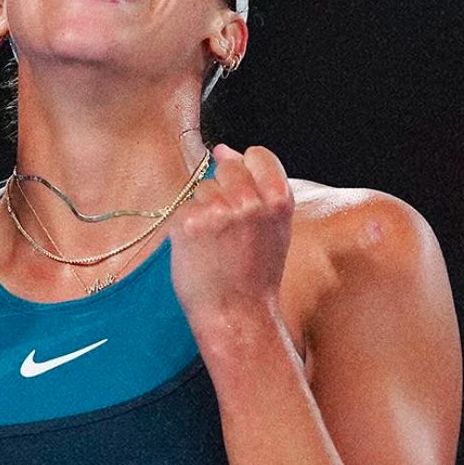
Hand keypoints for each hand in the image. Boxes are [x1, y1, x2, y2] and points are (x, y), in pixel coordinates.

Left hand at [170, 144, 293, 324]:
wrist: (236, 315)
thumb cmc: (255, 274)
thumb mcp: (274, 228)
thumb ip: (257, 187)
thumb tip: (223, 149)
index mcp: (279, 201)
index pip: (257, 155)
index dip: (247, 169)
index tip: (244, 189)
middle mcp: (249, 202)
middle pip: (227, 167)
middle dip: (224, 190)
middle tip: (230, 230)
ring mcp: (218, 212)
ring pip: (203, 190)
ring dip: (204, 210)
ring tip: (216, 245)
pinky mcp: (189, 224)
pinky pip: (184, 210)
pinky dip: (187, 228)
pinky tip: (200, 251)